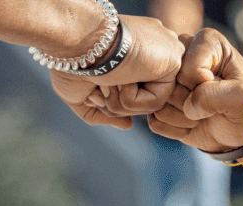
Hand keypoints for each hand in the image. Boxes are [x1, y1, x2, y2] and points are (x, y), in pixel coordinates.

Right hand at [47, 15, 183, 128]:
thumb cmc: (70, 62)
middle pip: (144, 101)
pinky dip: (130, 99)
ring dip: (119, 101)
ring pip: (150, 105)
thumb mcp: (80, 94)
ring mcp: (165, 55)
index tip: (95, 87)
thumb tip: (129, 126)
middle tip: (99, 82)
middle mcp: (155, 51)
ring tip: (106, 79)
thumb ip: (105, 112)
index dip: (111, 99)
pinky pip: (155, 102)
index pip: (137, 92)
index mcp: (138, 52)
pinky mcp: (172, 62)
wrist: (72, 42)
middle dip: (114, 102)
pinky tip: (119, 77)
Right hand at [146, 28, 242, 152]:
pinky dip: (175, 128)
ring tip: (201, 114)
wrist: (236, 133)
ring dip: (183, 117)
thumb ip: (216, 94)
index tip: (221, 90)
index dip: (203, 86)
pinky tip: (190, 123)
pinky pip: (155, 119)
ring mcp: (166, 76)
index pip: (188, 67)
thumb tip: (188, 105)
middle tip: (211, 106)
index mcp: (208, 42)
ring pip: (159, 101)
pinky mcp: (157, 99)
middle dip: (191, 102)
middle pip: (168, 82)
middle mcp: (182, 52)